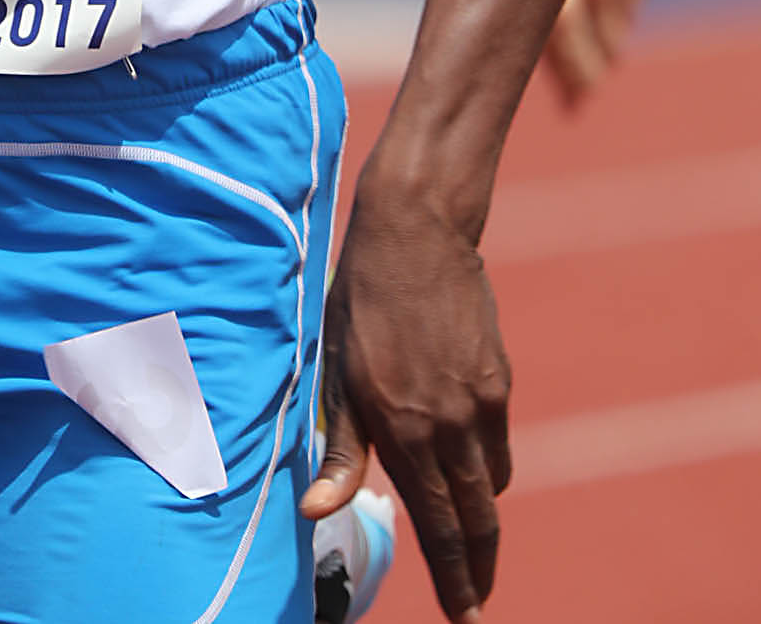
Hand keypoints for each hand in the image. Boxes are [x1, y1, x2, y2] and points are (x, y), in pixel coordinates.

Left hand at [302, 185, 510, 622]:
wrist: (417, 231)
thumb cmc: (360, 298)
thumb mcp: (337, 371)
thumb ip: (340, 450)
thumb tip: (317, 512)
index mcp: (403, 428)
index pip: (438, 527)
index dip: (455, 580)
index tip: (465, 619)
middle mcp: (450, 424)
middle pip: (477, 521)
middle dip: (478, 572)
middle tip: (476, 607)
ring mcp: (481, 403)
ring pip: (491, 487)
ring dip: (482, 521)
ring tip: (472, 547)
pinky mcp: (499, 379)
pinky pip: (498, 445)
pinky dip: (487, 468)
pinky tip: (470, 469)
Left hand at [542, 0, 652, 108]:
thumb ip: (528, 36)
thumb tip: (571, 100)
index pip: (576, 57)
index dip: (578, 84)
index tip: (574, 106)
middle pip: (606, 44)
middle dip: (593, 63)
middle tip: (579, 76)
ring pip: (622, 19)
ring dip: (608, 32)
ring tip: (584, 26)